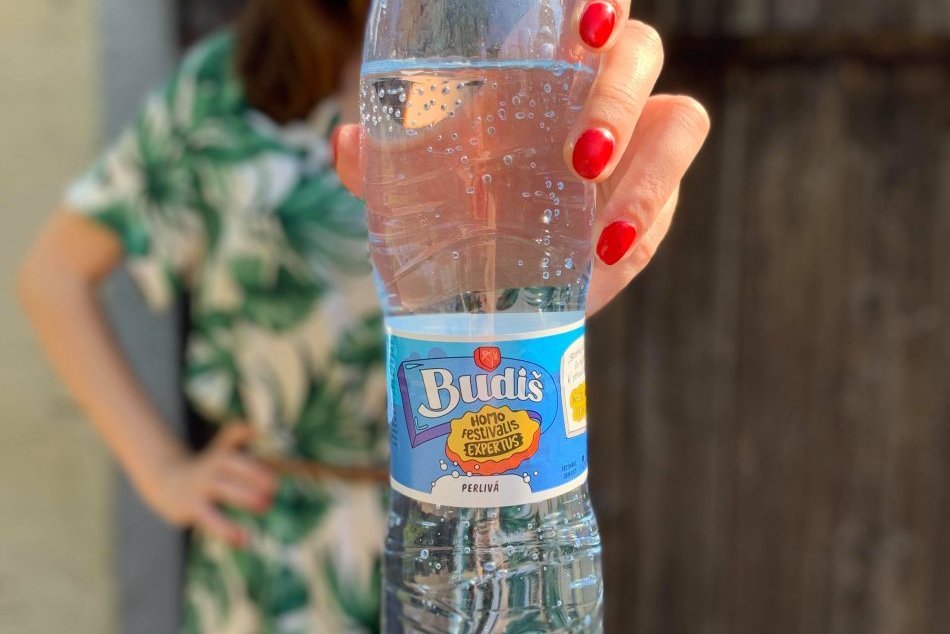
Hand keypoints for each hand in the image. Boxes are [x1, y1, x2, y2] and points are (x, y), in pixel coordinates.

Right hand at [140, 424, 277, 546]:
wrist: (164, 480)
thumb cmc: (207, 466)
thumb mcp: (222, 448)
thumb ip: (239, 435)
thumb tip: (259, 425)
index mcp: (222, 455)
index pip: (240, 453)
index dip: (256, 460)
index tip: (275, 470)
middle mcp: (212, 468)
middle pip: (232, 468)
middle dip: (254, 475)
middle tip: (275, 486)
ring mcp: (201, 488)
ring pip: (223, 493)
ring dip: (244, 498)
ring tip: (266, 506)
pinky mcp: (192, 508)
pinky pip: (211, 520)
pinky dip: (227, 530)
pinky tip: (243, 541)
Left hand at [333, 2, 708, 314]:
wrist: (492, 284)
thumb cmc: (456, 208)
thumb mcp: (415, 185)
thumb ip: (385, 159)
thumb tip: (344, 143)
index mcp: (544, 65)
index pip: (588, 11)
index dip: (602, 0)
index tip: (587, 19)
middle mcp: (598, 91)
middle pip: (641, 53)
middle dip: (620, 92)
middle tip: (581, 155)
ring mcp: (636, 146)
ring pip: (681, 121)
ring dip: (648, 171)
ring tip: (601, 229)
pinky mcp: (654, 202)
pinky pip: (670, 200)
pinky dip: (644, 225)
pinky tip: (603, 254)